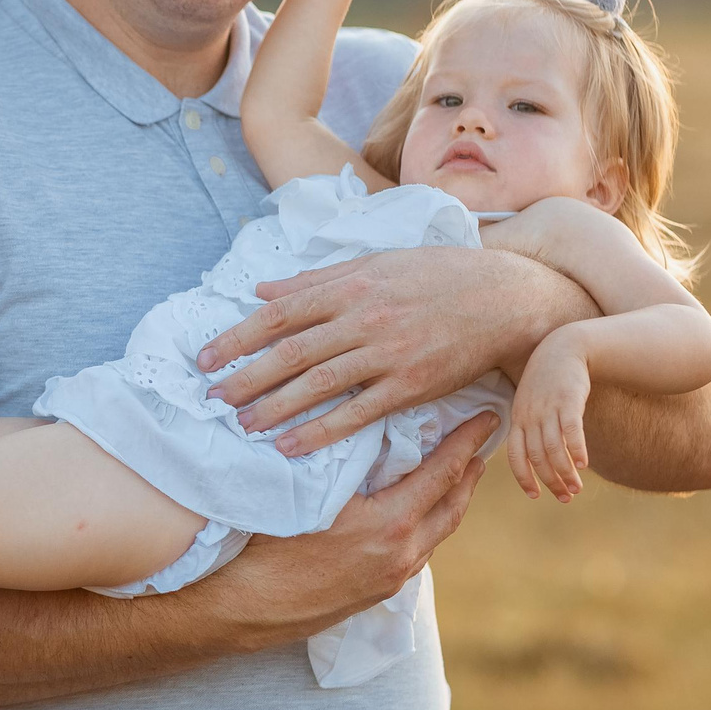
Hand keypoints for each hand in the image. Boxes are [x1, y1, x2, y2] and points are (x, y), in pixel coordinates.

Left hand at [195, 246, 587, 449]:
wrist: (505, 297)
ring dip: (274, 408)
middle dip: (245, 377)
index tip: (205, 358)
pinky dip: (320, 432)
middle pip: (290, 352)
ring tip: (242, 425)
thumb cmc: (437, 274)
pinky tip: (290, 447)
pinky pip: (357, 414)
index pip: (279, 313)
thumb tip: (260, 288)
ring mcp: (388, 354)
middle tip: (211, 399)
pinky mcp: (412, 386)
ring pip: (318, 385)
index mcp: (351, 285)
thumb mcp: (375, 262)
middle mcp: (364, 319)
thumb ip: (315, 278)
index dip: (237, 337)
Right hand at [205, 410, 497, 636]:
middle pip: (452, 507)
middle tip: (480, 445)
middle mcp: (401, 554)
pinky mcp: (378, 593)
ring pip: (436, 533)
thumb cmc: (269, 542)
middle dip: (469, 473)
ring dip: (450, 502)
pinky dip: (426, 526)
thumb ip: (344, 459)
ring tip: (456, 477)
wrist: (249, 606)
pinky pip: (417, 553)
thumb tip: (363, 422)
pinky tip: (416, 515)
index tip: (488, 417)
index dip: (466, 442)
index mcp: (390, 525)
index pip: (442, 473)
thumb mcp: (308, 490)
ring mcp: (392, 578)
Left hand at [508, 331, 592, 499]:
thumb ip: (531, 427)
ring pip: (554, 449)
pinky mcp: (568, 400)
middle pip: (537, 457)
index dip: (524, 477)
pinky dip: (577, 450)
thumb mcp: (531, 403)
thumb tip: (539, 457)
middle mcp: (530, 416)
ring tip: (577, 488)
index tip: (535, 496)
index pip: (515, 455)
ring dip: (565, 473)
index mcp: (518, 418)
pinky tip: (585, 465)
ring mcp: (548, 408)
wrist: (563, 348)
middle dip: (550, 481)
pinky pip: (571, 431)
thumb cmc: (547, 381)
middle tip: (565, 497)